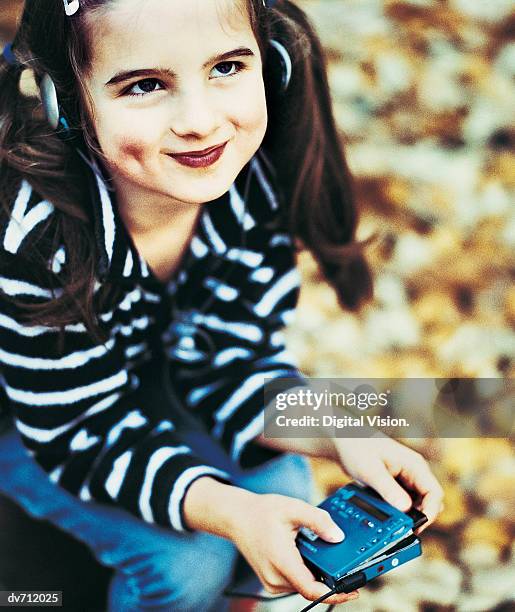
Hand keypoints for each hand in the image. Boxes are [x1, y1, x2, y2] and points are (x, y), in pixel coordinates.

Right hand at [227, 492, 359, 604]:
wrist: (237, 517)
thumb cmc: (261, 512)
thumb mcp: (293, 508)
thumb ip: (318, 520)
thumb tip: (338, 536)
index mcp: (281, 561)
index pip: (312, 589)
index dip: (335, 594)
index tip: (352, 590)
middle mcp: (276, 577)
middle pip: (312, 587)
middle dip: (331, 579)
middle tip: (346, 564)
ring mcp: (273, 582)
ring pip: (304, 585)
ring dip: (317, 574)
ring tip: (322, 553)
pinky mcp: (272, 581)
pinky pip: (296, 582)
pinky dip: (306, 572)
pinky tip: (307, 555)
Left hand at [332, 435, 443, 533]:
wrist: (343, 438)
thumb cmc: (356, 447)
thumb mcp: (370, 471)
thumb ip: (388, 489)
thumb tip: (405, 508)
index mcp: (414, 465)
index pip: (434, 493)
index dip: (430, 513)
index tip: (416, 527)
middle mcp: (414, 471)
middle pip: (428, 501)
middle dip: (418, 517)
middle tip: (402, 528)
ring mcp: (406, 477)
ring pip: (417, 503)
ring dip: (407, 514)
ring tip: (390, 523)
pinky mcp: (396, 483)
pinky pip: (404, 501)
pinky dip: (397, 509)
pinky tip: (384, 514)